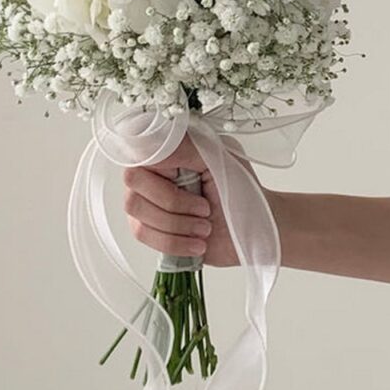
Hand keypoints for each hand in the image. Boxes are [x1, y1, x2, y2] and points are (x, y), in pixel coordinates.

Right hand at [122, 133, 266, 267]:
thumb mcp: (223, 159)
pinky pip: (144, 236)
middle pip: (133, 187)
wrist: (257, 229)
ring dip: (176, 225)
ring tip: (206, 229)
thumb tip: (156, 145)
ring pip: (137, 214)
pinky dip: (174, 243)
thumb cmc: (243, 192)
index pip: (139, 154)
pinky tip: (198, 244)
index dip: (158, 170)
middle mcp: (154, 176)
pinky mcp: (153, 231)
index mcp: (170, 153)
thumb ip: (188, 148)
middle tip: (205, 209)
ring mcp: (150, 204)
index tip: (182, 178)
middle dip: (172, 203)